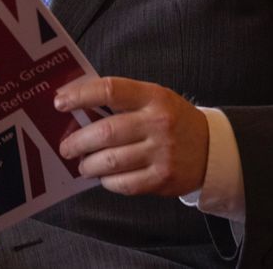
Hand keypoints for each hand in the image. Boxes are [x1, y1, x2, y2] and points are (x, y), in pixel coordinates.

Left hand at [54, 76, 208, 196]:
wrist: (212, 149)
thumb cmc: (172, 120)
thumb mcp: (154, 98)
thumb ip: (122, 100)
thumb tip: (77, 106)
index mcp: (153, 96)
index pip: (111, 90)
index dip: (81, 95)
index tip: (60, 102)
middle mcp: (158, 123)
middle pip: (105, 132)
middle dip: (77, 141)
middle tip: (66, 147)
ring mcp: (162, 153)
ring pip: (111, 161)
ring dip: (89, 164)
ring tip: (83, 164)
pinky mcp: (162, 179)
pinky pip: (124, 184)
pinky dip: (108, 181)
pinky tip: (104, 177)